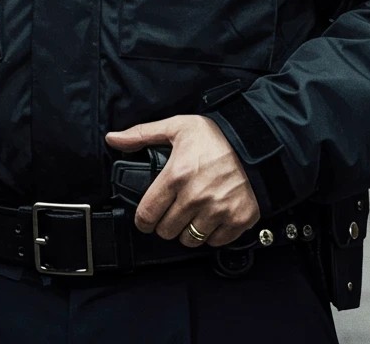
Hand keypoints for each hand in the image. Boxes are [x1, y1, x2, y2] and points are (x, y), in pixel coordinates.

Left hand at [105, 115, 260, 247]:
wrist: (256, 143)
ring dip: (187, 231)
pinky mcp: (238, 219)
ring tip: (192, 214)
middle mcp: (195, 197)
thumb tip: (113, 138)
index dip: (143, 220)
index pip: (147, 214)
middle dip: (165, 223)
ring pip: (190, 240)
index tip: (147, 218)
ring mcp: (218, 211)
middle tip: (173, 211)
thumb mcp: (176, 126)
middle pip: (167, 231)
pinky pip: (216, 242)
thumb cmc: (216, 135)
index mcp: (176, 176)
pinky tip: (211, 218)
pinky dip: (212, 234)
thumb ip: (142, 135)